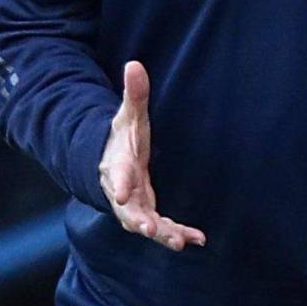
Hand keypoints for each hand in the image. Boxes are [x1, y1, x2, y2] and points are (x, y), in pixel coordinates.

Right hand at [98, 60, 205, 250]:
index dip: (117, 183)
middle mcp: (123, 191)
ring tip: (180, 242)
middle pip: (127, 210)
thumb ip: (133, 93)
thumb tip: (134, 64)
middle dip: (138, 220)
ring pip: (144, 224)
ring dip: (161, 234)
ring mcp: (134, 206)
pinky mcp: (147, 213)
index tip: (120, 191)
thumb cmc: (121, 137)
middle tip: (149, 229)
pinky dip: (177, 234)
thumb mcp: (128, 114)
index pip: (114, 175)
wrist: (109, 162)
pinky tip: (197, 240)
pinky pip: (162, 228)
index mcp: (116, 166)